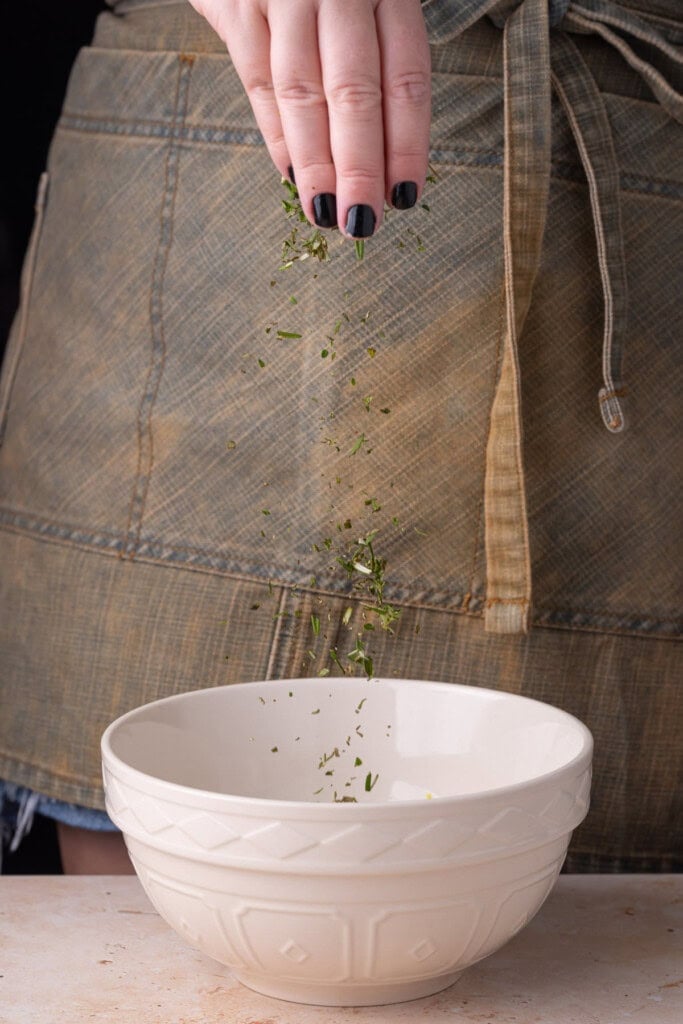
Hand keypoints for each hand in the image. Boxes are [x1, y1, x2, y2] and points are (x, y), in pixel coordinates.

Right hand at [189, 0, 430, 236]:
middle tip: (364, 222)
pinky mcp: (236, 1)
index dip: (407, 143)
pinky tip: (291, 173)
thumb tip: (393, 140)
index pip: (405, 75)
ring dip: (315, 162)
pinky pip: (257, 77)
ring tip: (326, 213)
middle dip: (359, 166)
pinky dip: (275, 131)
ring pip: (301, 92)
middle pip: (354, 91)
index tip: (406, 196)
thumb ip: (380, 42)